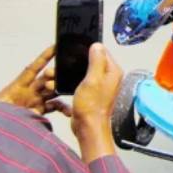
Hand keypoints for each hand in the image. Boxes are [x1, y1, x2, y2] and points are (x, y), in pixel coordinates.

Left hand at [0, 46, 67, 115]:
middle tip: (56, 80)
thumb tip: (36, 111)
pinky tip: (69, 112)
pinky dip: (63, 108)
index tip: (55, 46)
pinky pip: (55, 106)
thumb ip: (20, 110)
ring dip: (60, 90)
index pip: (34, 68)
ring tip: (67, 92)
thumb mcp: (3, 110)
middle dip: (54, 75)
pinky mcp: (40, 110)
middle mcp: (29, 91)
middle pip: (47, 78)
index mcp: (18, 86)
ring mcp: (36, 100)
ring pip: (54, 91)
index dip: (44, 57)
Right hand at [71, 43, 121, 162]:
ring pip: (85, 70)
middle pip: (93, 60)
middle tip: (65, 64)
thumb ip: (96, 61)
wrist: (88, 127)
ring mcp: (101, 84)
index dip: (88, 49)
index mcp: (113, 71)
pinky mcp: (93, 92)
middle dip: (78, 61)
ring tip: (60, 74)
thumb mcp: (92, 79)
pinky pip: (82, 80)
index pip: (102, 52)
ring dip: (73, 72)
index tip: (75, 49)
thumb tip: (97, 45)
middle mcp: (109, 77)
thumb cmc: (91, 106)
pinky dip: (73, 80)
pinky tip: (63, 83)